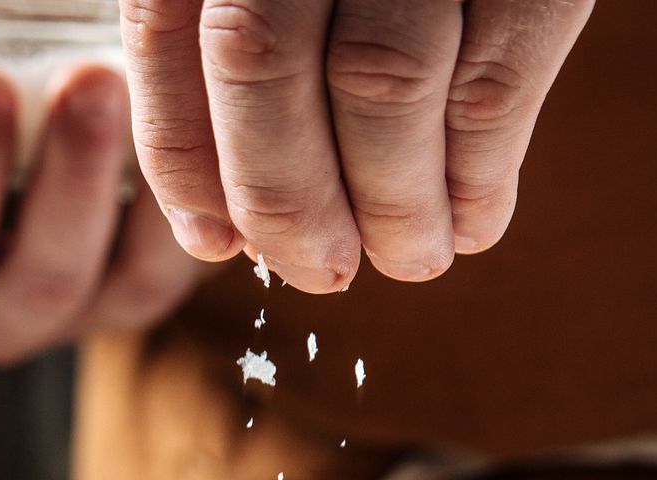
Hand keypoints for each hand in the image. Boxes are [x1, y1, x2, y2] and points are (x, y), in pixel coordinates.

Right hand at [0, 12, 206, 364]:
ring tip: (150, 94)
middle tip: (89, 79)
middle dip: (71, 180)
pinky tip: (198, 125)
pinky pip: (180, 263)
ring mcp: (76, 310)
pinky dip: (196, 204)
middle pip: (42, 277)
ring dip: (148, 196)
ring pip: (126, 283)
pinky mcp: (138, 282)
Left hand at [121, 0, 594, 290]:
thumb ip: (247, 52)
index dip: (183, 154)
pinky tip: (476, 221)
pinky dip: (479, 175)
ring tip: (411, 256)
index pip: (166, 31)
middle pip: (260, 62)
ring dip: (392, 203)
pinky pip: (490, 85)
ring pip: (378, 82)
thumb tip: (235, 229)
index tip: (214, 239)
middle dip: (285, 197)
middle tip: (321, 271)